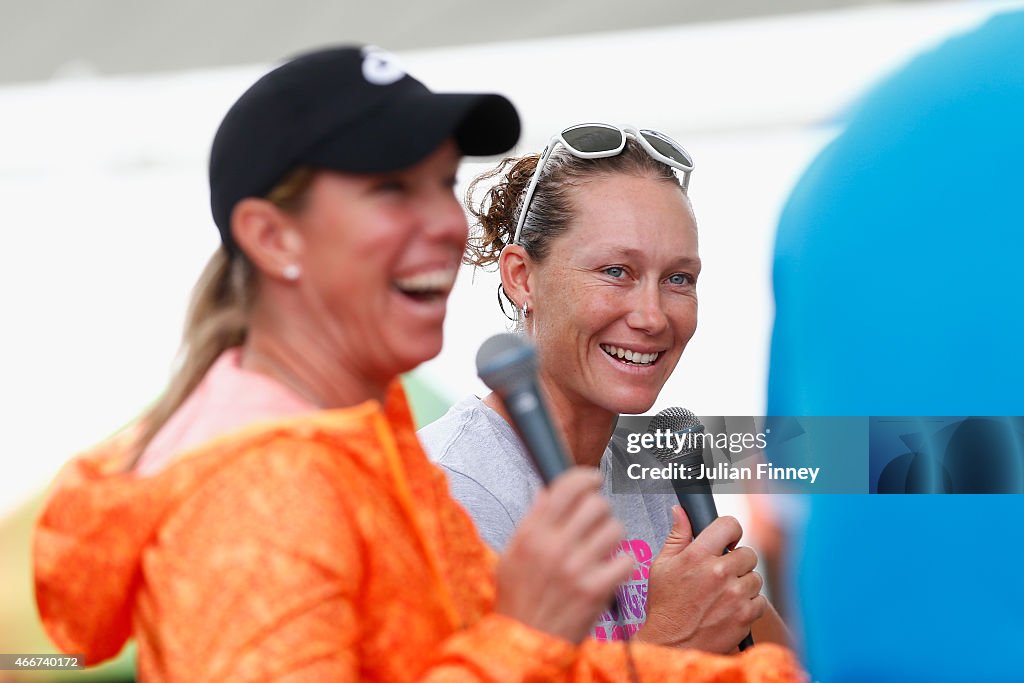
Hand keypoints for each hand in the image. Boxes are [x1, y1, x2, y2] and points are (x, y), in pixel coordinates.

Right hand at [495, 467, 633, 643]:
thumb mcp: (512, 554)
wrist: (526, 643)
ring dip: (612, 537)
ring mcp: (576, 567)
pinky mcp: (596, 589)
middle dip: (601, 510)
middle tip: (595, 523)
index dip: (586, 476)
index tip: (594, 479)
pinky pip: (626, 560)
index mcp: (532, 533)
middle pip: (596, 504)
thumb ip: (531, 521)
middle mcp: (554, 546)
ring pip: (615, 528)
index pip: (566, 486)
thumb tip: (546, 492)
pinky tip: (609, 571)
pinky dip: (622, 564)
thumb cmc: (519, 598)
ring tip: (601, 550)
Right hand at [636, 506, 766, 652]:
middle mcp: (718, 572)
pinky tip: (731, 607)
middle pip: (747, 552)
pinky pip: (761, 600)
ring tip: (724, 593)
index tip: (728, 540)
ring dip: (744, 584)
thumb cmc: (666, 606)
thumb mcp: (662, 566)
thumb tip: (680, 512)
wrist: (672, 645)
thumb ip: (677, 536)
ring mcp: (734, 594)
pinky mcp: (745, 615)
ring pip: (755, 577)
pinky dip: (749, 604)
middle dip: (737, 561)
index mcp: (697, 555)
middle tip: (722, 573)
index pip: (729, 525)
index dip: (730, 531)